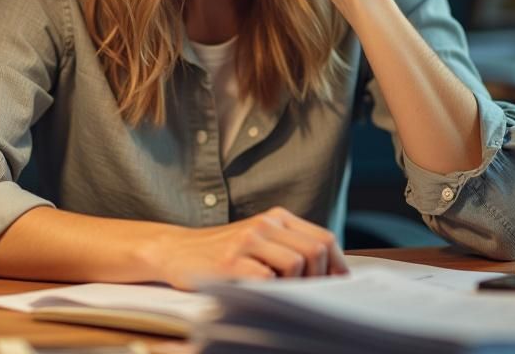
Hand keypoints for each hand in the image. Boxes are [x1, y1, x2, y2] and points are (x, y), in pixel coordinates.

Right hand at [143, 207, 347, 289]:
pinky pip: (267, 280)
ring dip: (295, 286)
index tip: (338, 286)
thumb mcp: (260, 240)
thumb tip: (331, 274)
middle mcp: (265, 224)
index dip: (337, 265)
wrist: (176, 251)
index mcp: (277, 217)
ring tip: (281, 293)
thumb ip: (290, 248)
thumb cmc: (223, 252)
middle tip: (310, 295)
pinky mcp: (231, 262)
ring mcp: (247, 241)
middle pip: (316, 251)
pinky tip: (260, 293)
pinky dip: (270, 291)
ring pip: (296, 263)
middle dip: (320, 278)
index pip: (324, 238)